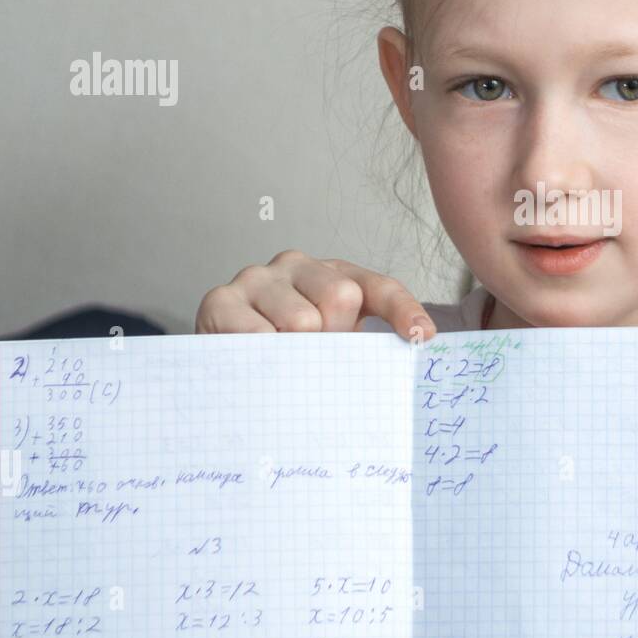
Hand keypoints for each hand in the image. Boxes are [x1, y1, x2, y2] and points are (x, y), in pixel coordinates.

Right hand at [195, 249, 435, 341]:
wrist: (215, 371)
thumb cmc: (282, 359)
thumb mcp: (328, 350)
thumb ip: (360, 349)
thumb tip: (405, 357)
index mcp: (331, 275)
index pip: (379, 288)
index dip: (403, 310)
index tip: (422, 336)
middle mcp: (295, 265)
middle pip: (340, 295)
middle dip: (334, 337)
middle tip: (313, 360)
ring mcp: (256, 279)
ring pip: (301, 320)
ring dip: (297, 355)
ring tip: (280, 364)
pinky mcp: (220, 300)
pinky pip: (259, 336)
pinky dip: (265, 359)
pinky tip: (256, 365)